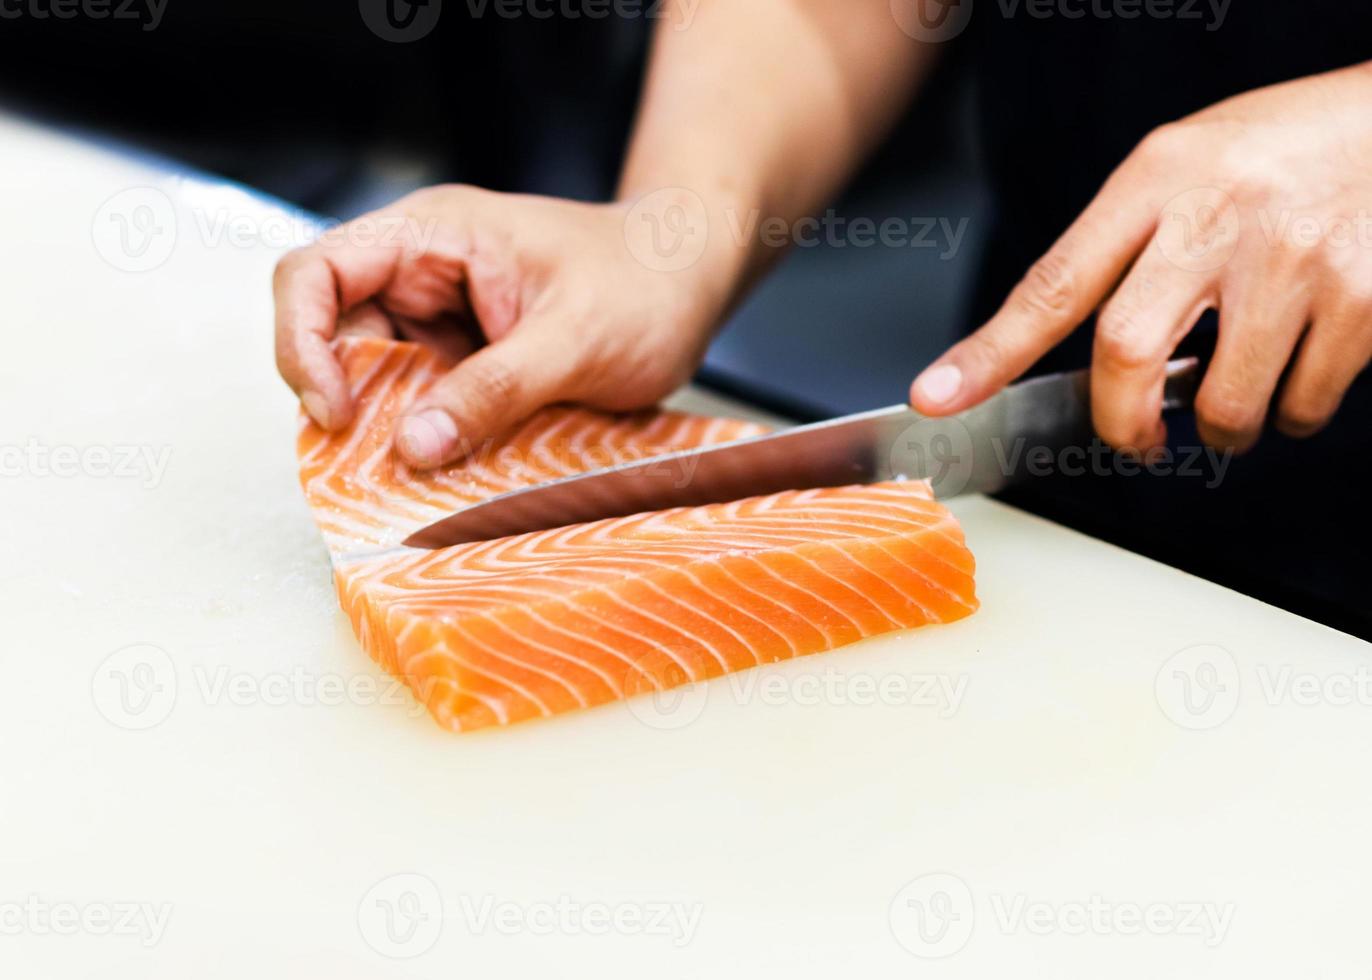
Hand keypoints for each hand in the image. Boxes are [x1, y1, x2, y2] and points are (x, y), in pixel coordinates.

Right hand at [275, 185, 734, 466]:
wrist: (694, 279)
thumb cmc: (646, 283)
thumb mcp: (575, 340)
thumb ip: (494, 390)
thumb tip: (412, 446)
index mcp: (434, 235)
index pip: (316, 273)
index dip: (302, 343)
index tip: (333, 412)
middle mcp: (423, 271)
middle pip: (333, 333)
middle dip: (344, 400)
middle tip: (373, 467)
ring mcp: (443, 317)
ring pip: (375, 377)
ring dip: (385, 427)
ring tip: (415, 476)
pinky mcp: (466, 358)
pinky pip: (421, 400)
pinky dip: (425, 437)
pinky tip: (446, 469)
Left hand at [911, 62, 1371, 452]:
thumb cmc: (1283, 150)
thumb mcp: (1185, 163)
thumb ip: (1128, 244)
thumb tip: (1083, 352)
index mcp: (1158, 180)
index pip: (1053, 283)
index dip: (988, 353)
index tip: (936, 397)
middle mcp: (1217, 218)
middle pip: (1124, 355)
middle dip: (1121, 424)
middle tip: (1137, 438)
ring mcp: (1292, 262)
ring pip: (1222, 405)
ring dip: (1221, 427)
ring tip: (1236, 389)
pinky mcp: (1361, 303)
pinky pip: (1303, 406)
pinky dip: (1293, 412)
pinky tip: (1297, 364)